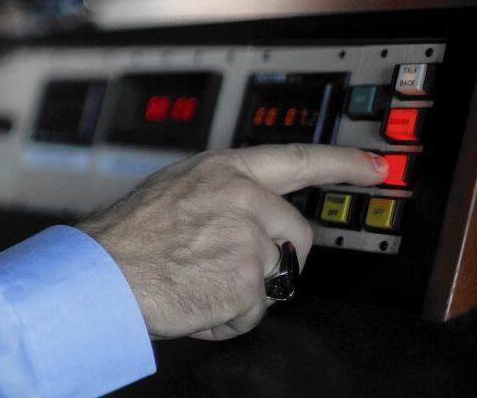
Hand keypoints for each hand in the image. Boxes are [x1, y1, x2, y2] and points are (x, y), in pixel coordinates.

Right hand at [77, 144, 386, 340]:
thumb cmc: (125, 238)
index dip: (343, 163)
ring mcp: (248, 236)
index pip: (297, 159)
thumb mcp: (175, 190)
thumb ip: (220, 194)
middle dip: (276, 258)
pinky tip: (194, 300)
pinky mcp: (248, 278)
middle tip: (228, 267)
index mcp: (222, 169)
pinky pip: (256, 311)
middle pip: (298, 234)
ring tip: (195, 281)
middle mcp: (242, 195)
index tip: (375, 167)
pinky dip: (228, 317)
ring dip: (242, 291)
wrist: (101, 273)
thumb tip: (251, 215)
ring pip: (275, 276)